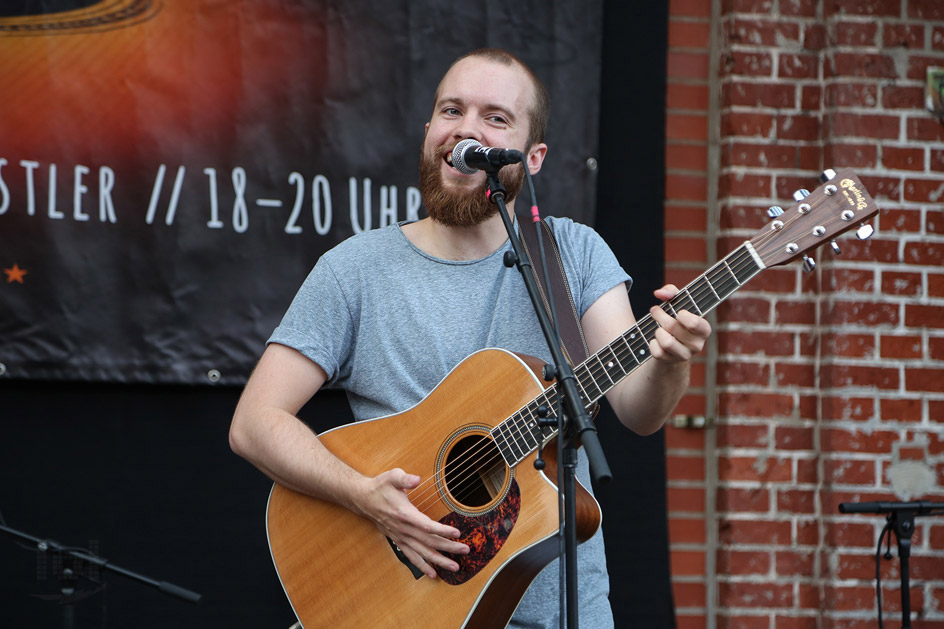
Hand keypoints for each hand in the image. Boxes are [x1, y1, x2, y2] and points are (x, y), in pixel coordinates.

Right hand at [353, 468, 468, 578]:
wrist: (364, 500)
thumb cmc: (381, 487)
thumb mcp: (392, 477)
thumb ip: (405, 479)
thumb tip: (416, 479)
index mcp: (404, 514)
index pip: (426, 525)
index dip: (442, 530)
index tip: (457, 533)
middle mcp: (403, 529)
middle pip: (429, 541)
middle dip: (448, 547)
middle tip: (465, 550)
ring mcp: (401, 537)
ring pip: (422, 552)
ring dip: (439, 561)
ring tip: (455, 567)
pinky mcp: (399, 541)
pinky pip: (412, 557)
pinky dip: (423, 566)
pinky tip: (433, 574)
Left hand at [647, 284, 710, 362]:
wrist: (671, 345)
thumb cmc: (677, 319)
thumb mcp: (677, 303)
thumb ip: (671, 292)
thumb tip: (659, 293)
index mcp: (703, 329)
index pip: (695, 323)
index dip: (682, 315)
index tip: (678, 312)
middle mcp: (697, 345)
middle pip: (673, 327)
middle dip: (660, 315)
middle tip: (655, 310)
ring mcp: (684, 355)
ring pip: (666, 342)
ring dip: (657, 330)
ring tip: (657, 327)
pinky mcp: (670, 362)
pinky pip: (657, 352)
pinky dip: (652, 343)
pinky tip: (655, 340)